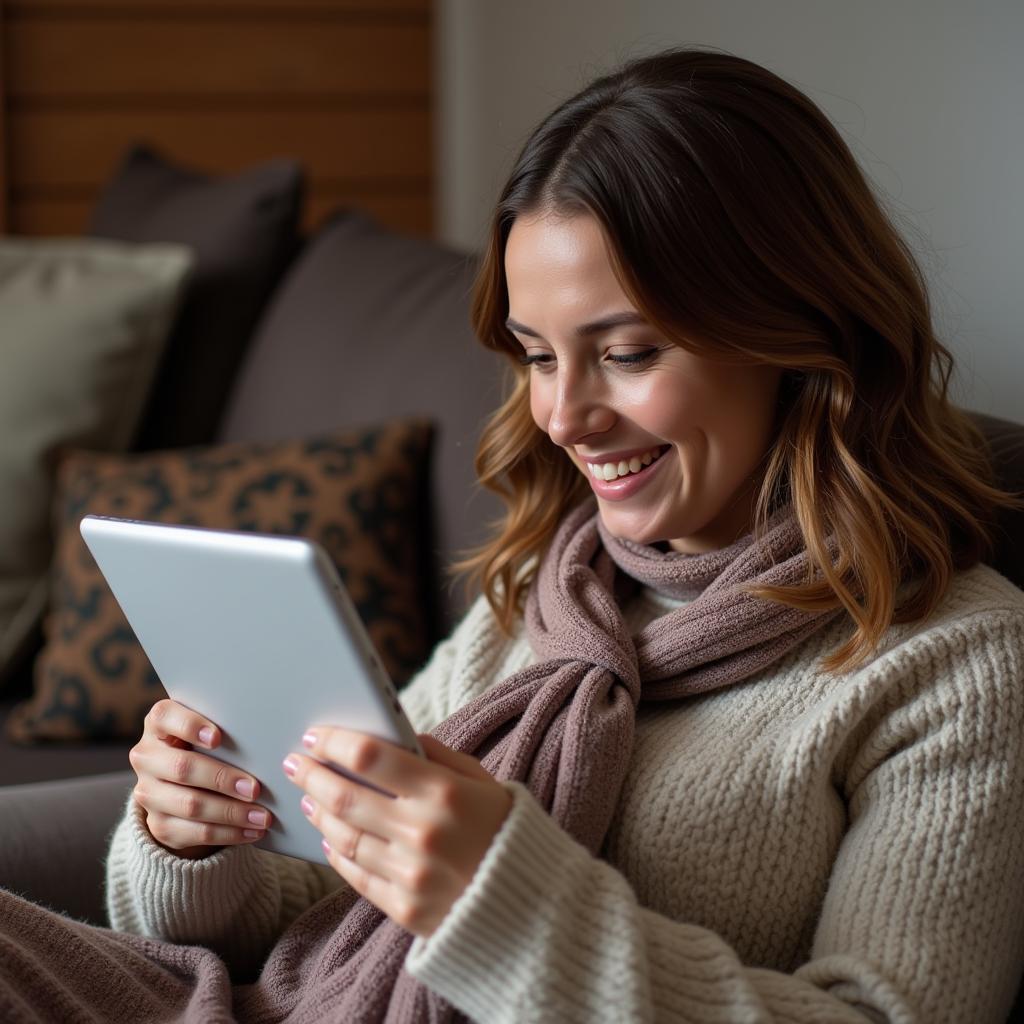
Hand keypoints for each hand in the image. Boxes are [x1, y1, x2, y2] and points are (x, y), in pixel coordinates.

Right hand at [129, 698, 272, 859]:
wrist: (180, 784)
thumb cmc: (207, 746)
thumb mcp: (208, 731)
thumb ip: (226, 726)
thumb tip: (266, 735)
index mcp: (159, 725)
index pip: (164, 718)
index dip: (190, 727)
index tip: (218, 737)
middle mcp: (147, 757)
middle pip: (182, 767)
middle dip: (222, 779)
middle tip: (254, 789)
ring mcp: (148, 793)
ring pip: (190, 805)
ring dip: (231, 813)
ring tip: (262, 816)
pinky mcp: (158, 825)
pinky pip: (195, 832)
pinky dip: (228, 833)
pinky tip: (252, 831)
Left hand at [283, 728, 512, 937]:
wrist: (535, 906)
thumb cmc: (505, 831)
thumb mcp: (483, 782)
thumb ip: (438, 756)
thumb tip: (394, 736)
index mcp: (444, 793)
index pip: (371, 757)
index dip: (335, 742)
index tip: (315, 735)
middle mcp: (422, 833)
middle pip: (346, 796)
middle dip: (313, 774)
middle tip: (295, 762)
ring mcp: (411, 875)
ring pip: (344, 837)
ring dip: (319, 813)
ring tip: (309, 796)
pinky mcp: (405, 910)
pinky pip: (356, 876)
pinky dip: (337, 852)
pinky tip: (330, 836)